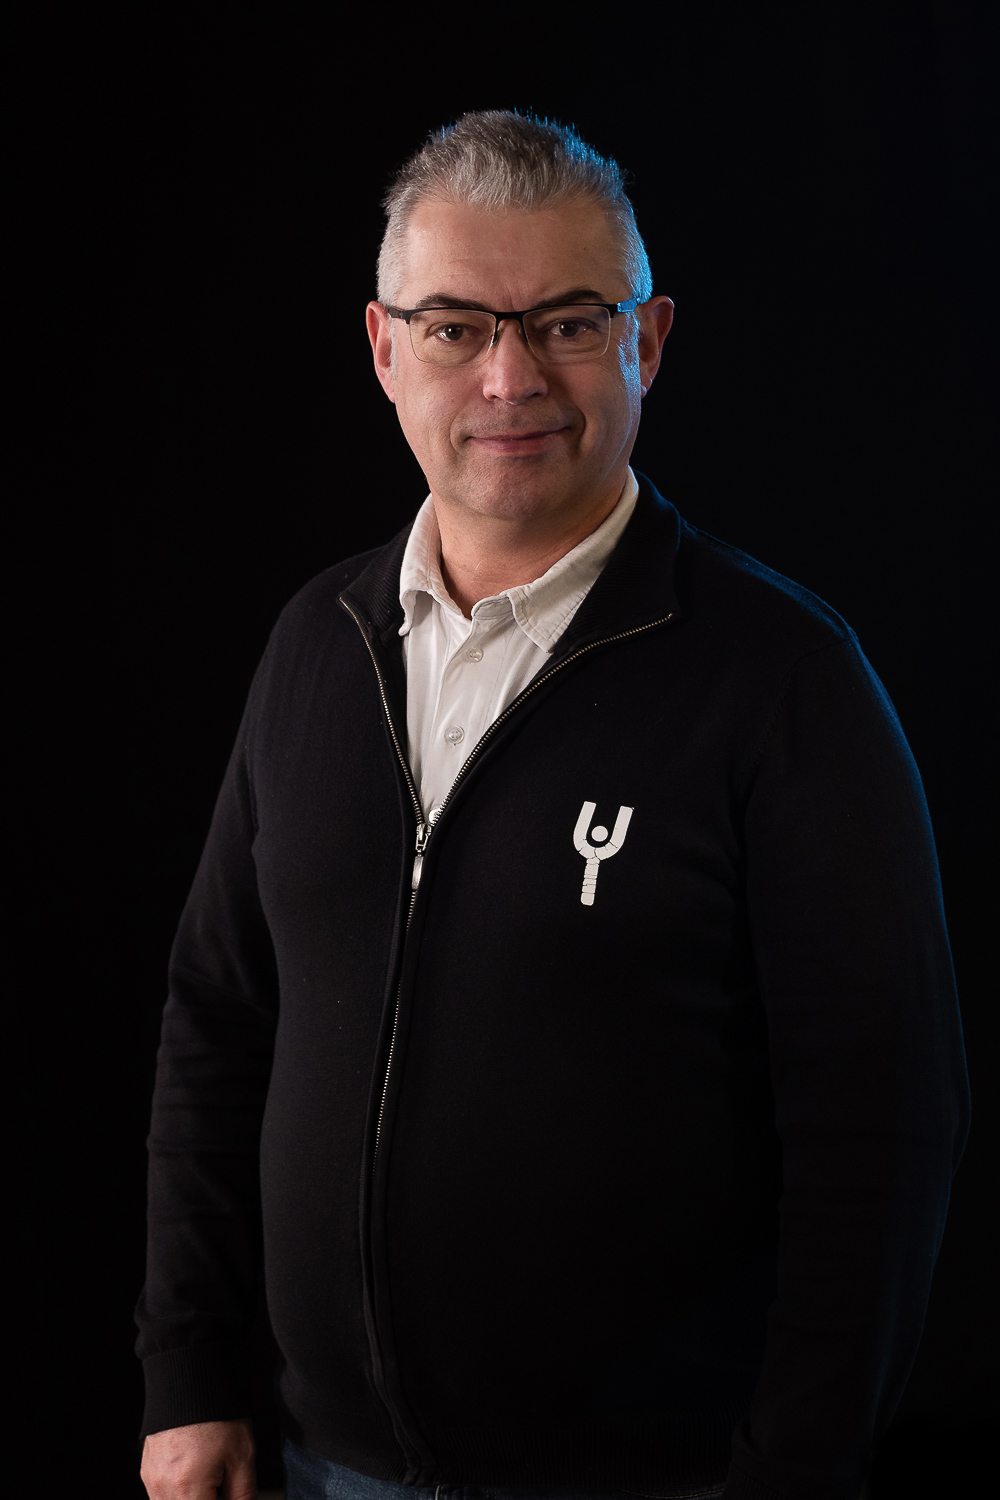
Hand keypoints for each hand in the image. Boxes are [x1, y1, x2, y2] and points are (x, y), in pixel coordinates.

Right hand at [140, 1417, 256, 1498]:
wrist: (191, 1380)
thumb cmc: (218, 1414)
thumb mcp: (241, 1457)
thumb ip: (242, 1496)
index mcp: (186, 1489)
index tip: (229, 1494)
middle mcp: (162, 1489)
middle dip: (206, 1499)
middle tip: (222, 1487)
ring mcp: (151, 1480)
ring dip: (193, 1498)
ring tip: (212, 1480)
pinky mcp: (147, 1471)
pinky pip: (162, 1496)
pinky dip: (180, 1494)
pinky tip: (196, 1476)